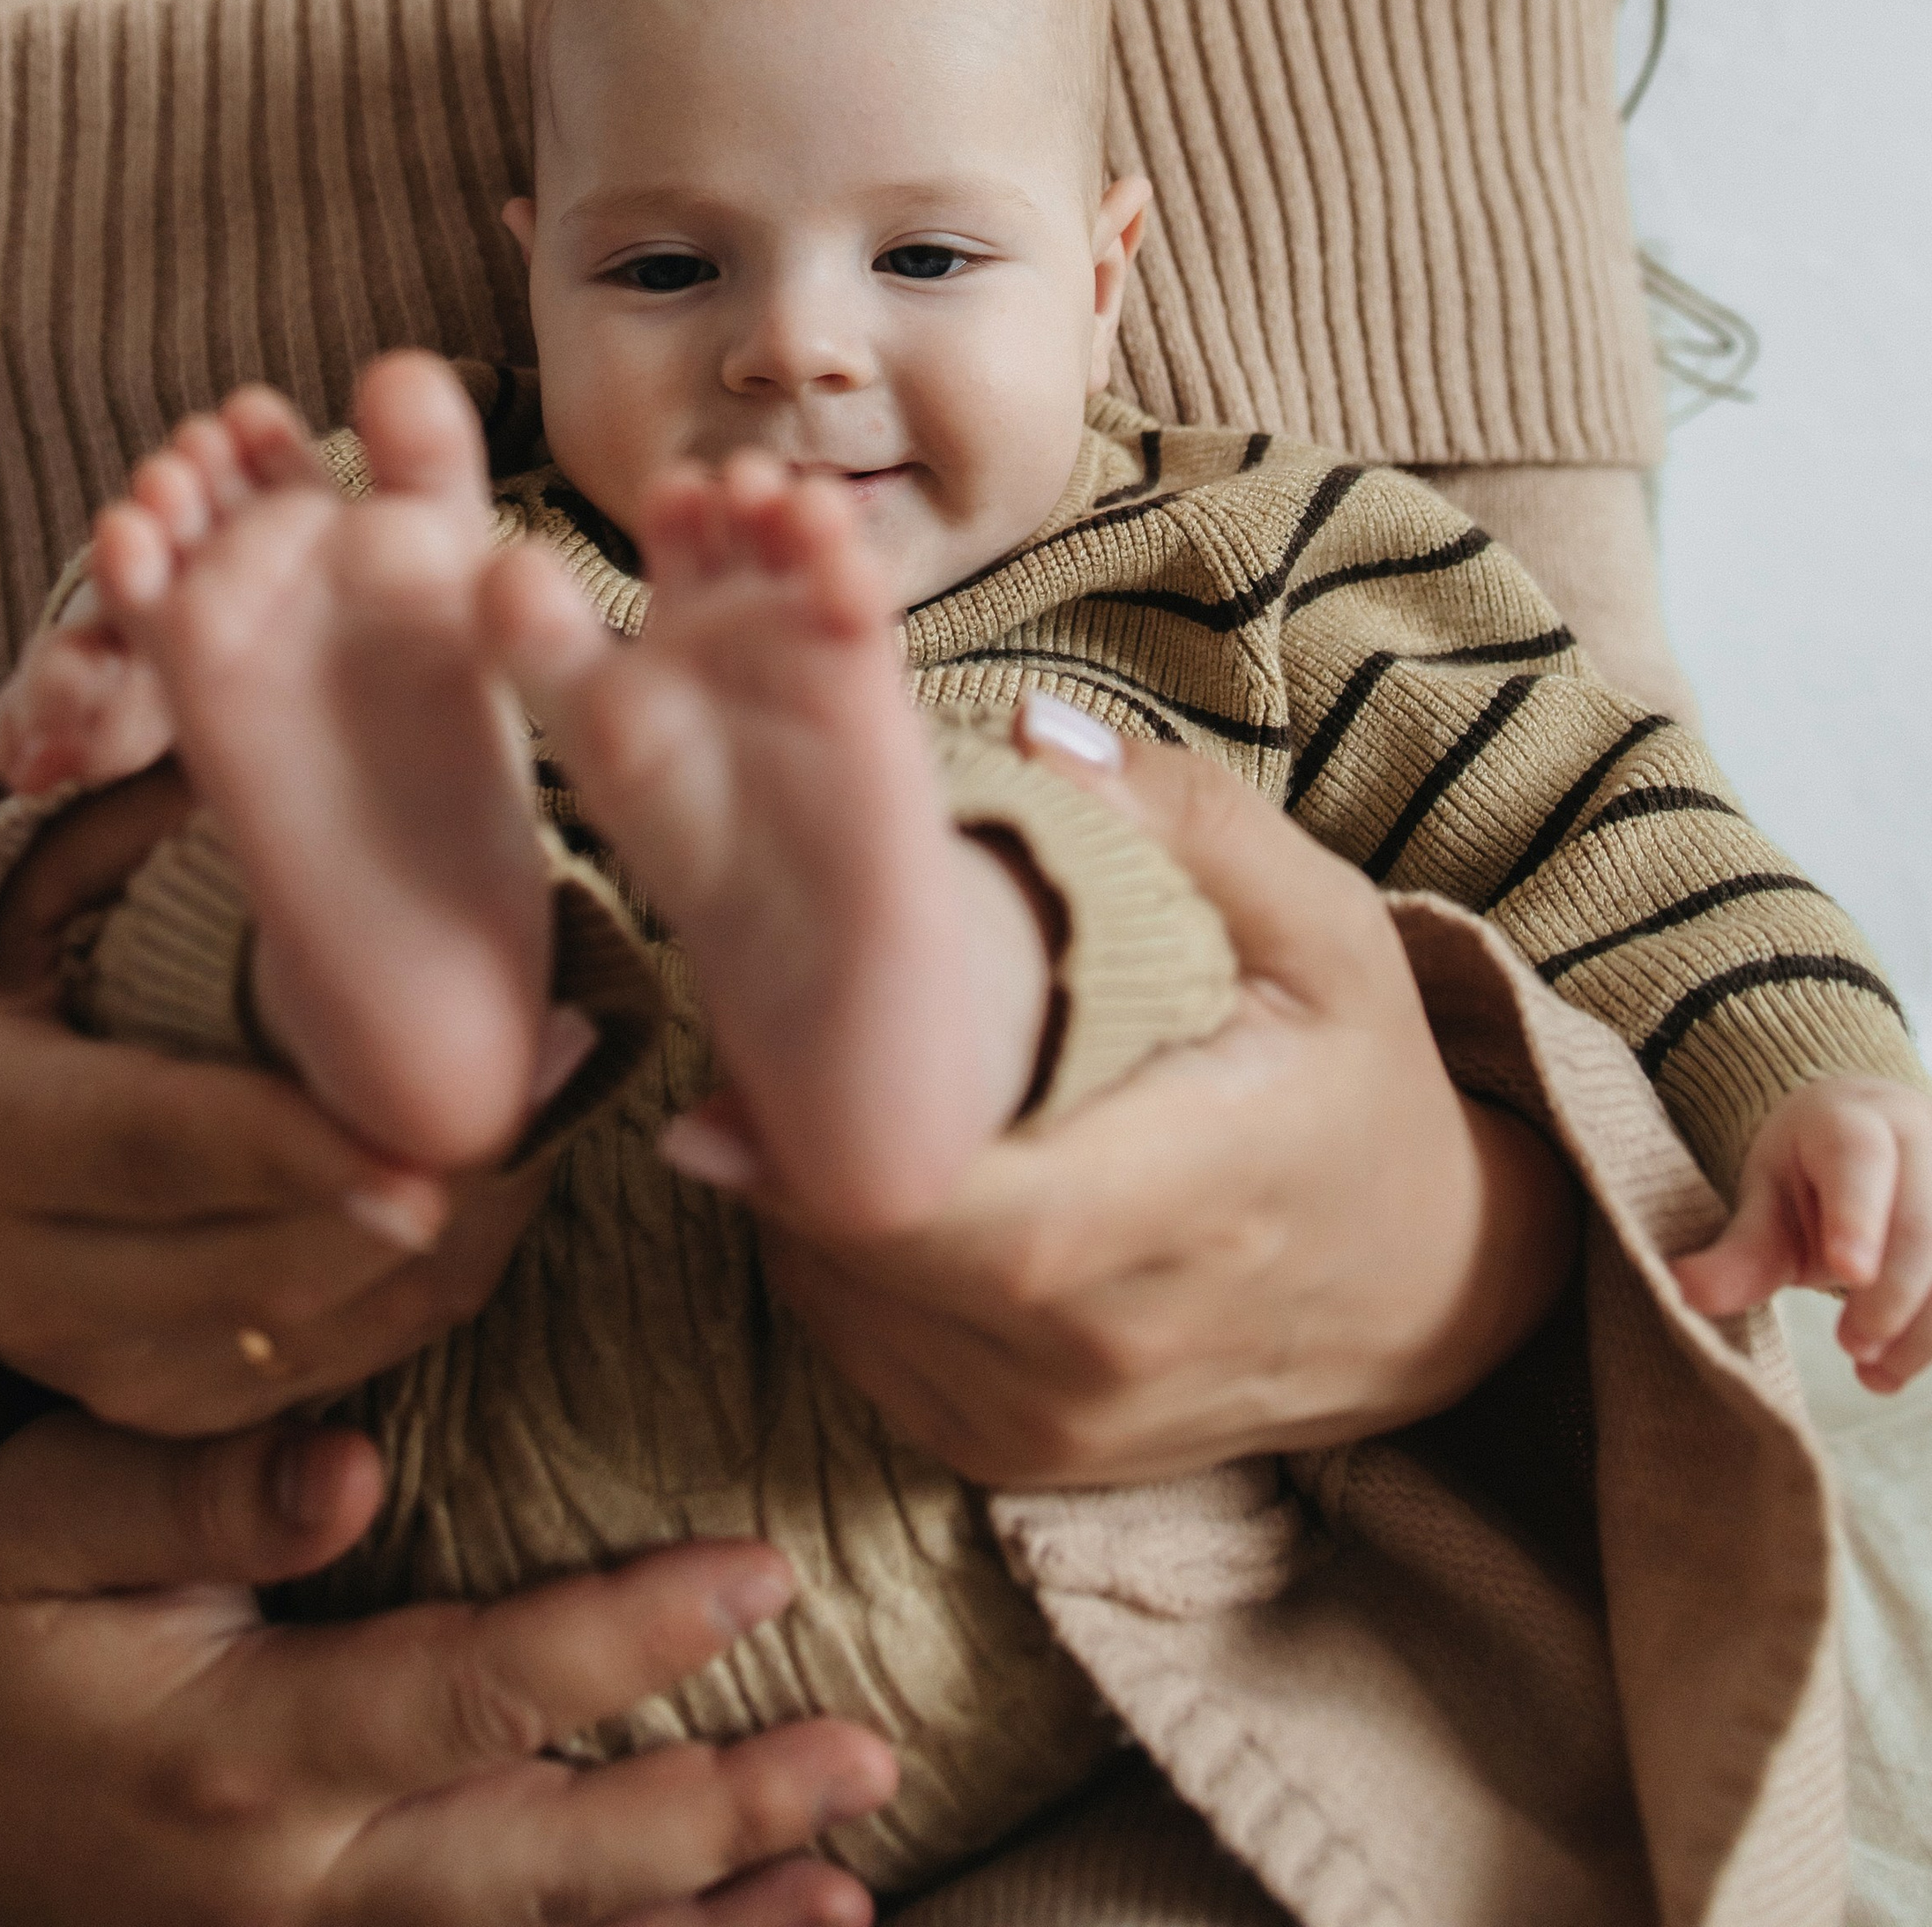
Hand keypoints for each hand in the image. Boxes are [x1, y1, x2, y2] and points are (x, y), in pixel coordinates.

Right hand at [0, 776, 540, 1434]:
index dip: (297, 1151)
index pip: (155, 1145)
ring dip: (452, 1244)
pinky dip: (431, 1288)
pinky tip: (499, 1184)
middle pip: (252, 1263)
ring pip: (313, 1335)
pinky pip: (332, 1372)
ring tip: (551, 1114)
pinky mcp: (166, 1412)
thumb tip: (251, 756)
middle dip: (417, 1198)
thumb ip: (136, 823)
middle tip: (551, 1087)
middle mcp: (18, 1278)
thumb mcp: (49, 885)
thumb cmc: (33, 975)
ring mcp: (92, 1366)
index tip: (426, 1150)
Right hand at [0, 1411, 891, 1923]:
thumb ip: (202, 1483)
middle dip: (718, 1810)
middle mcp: (282, 1883)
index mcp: (236, 1745)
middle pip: (539, 1857)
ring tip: (848, 1890)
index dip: (627, 1641)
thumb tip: (355, 1467)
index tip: (762, 1575)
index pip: (473, 1693)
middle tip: (868, 1750)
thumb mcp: (47, 1505)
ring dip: (696, 1926)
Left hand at [752, 711, 1579, 1485]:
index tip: (768, 1019)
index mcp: (1200, 1197)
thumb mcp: (1323, 924)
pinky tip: (858, 1161)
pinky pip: (863, 1348)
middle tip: (765, 1000)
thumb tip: (1028, 735)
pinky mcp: (1014, 1459)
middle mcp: (1119, 1343)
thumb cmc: (1360, 1078)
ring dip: (797, 1184)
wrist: (1429, 1289)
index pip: (967, 1206)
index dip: (832, 1124)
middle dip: (792, 1120)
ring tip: (810, 1067)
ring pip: (844, 1299)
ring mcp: (1060, 1425)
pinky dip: (835, 1253)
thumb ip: (1183, 817)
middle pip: (870, 1247)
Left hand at [1673, 1074, 1931, 1390]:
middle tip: (1851, 1345)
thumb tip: (1680, 1292)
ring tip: (1872, 1370)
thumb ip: (1738, 1252)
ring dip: (1922, 1330)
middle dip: (1892, 1295)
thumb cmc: (1811, 1173)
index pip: (1859, 1160)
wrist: (1873, 1136)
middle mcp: (1918, 1138)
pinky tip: (1894, 1371)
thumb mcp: (1768, 1199)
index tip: (1850, 1271)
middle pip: (1924, 1221)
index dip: (1857, 1216)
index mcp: (1850, 1120)